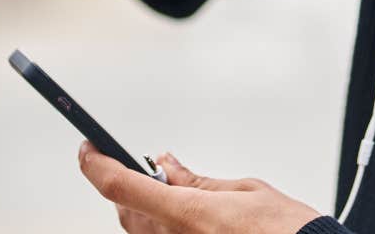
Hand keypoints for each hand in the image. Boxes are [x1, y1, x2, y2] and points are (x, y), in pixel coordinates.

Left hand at [78, 141, 323, 233]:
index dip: (95, 164)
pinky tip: (184, 216)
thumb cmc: (286, 231)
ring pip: (141, 231)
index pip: (119, 186)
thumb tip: (166, 163)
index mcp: (185, 215)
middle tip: (140, 165)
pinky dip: (163, 226)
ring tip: (171, 191)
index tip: (87, 148)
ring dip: (145, 208)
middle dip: (125, 185)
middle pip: (125, 211)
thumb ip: (197, 180)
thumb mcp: (244, 192)